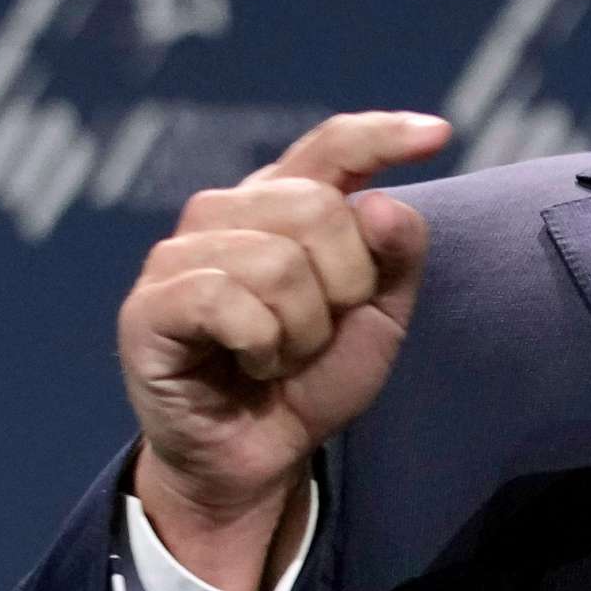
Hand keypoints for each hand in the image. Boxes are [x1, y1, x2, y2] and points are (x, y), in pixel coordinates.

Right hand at [119, 111, 451, 590]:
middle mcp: (226, 211)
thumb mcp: (378, 316)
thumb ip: (395, 255)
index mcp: (283, 201)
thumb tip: (382, 203)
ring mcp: (179, 253)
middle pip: (319, 209)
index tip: (441, 134)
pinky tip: (249, 363)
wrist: (257, 456)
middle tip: (319, 334)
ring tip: (280, 355)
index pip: (334, 145)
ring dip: (302, 331)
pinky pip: (229, 302)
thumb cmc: (311, 378)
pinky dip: (261, 345)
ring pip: (278, 262)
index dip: (384, 134)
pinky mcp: (149, 304)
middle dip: (345, 286)